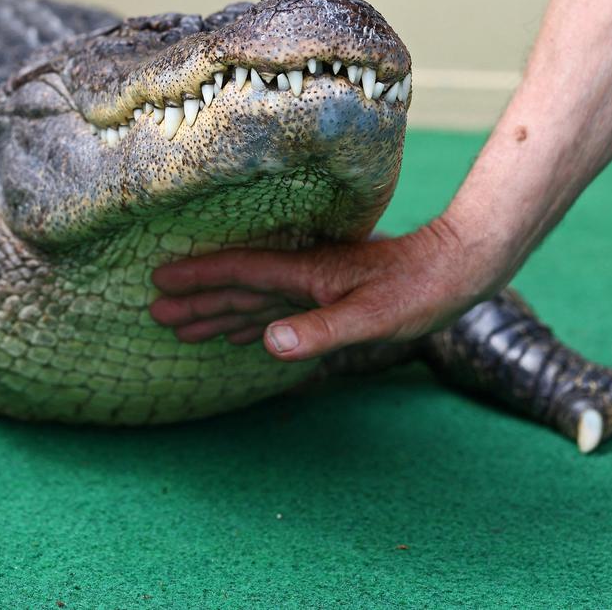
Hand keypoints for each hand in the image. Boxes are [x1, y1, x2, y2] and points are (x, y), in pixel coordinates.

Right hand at [149, 218, 491, 359]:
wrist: (456, 269)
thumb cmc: (418, 291)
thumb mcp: (372, 317)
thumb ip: (321, 330)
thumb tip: (268, 342)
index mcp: (304, 273)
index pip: (239, 272)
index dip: (200, 277)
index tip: (161, 282)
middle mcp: (301, 274)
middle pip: (236, 286)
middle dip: (196, 300)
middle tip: (155, 312)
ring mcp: (312, 285)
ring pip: (251, 298)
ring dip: (217, 310)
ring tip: (182, 325)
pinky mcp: (326, 296)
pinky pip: (274, 307)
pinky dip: (249, 318)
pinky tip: (239, 330)